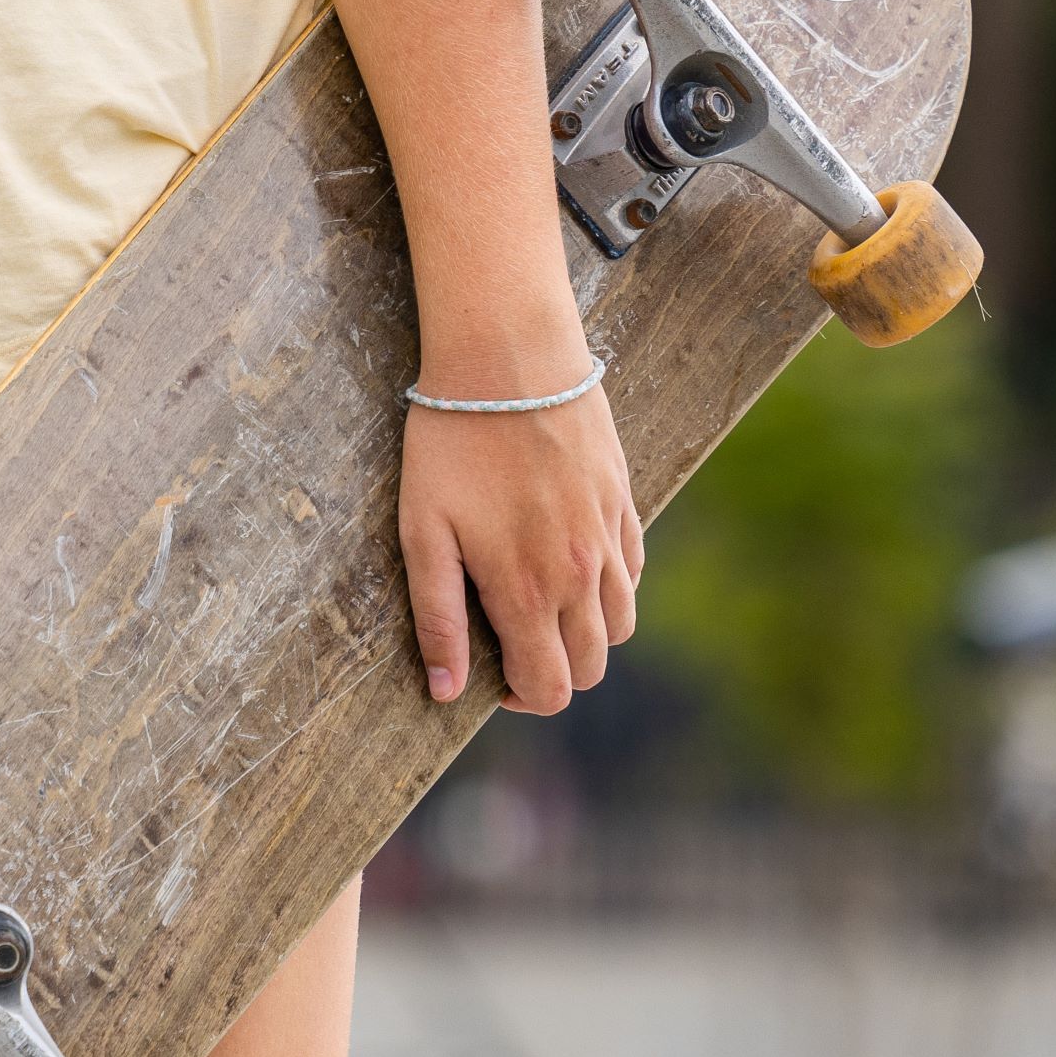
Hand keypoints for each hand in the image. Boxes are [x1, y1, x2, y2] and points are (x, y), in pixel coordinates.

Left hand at [400, 381, 639, 712]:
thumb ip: (438, 617)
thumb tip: (447, 692)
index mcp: (528, 591)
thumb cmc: (452, 442)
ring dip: (584, 632)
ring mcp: (610, 539)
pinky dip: (609, 587)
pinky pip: (632, 573)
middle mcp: (582, 576)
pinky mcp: (624, 503)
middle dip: (553, 670)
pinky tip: (570, 561)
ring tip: (539, 602)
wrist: (509, 359)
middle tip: (511, 640)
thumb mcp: (423, 530)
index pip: (549, 689)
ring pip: (619, 626)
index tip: (493, 679)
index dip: (520, 697)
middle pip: (590, 667)